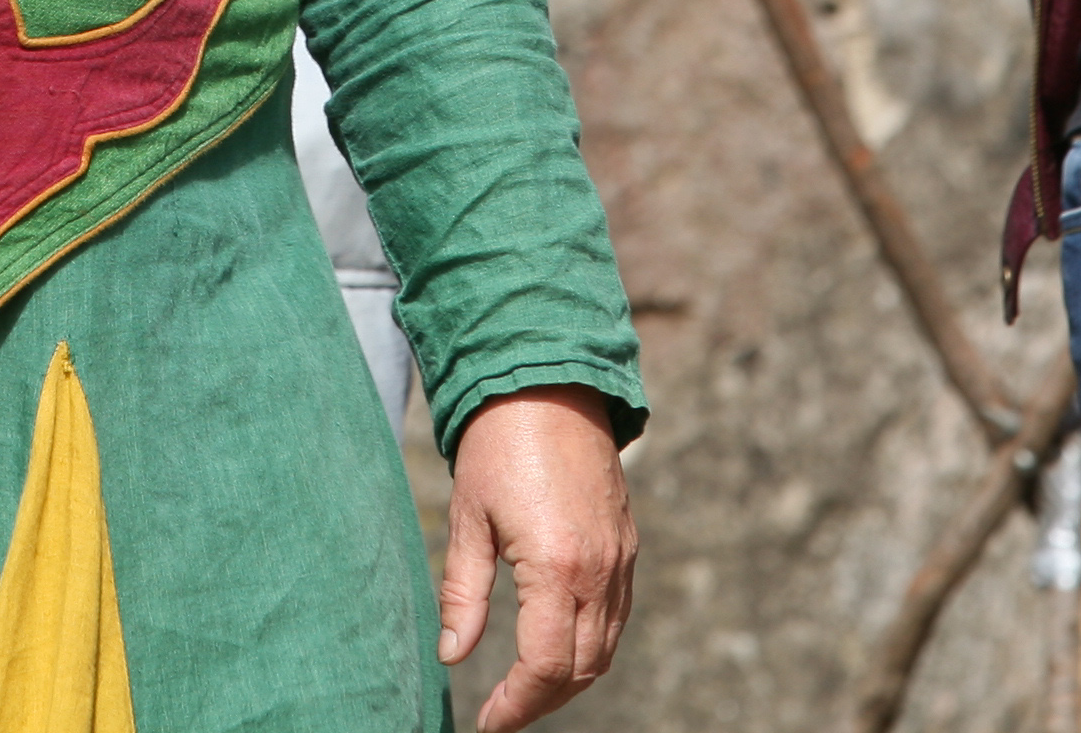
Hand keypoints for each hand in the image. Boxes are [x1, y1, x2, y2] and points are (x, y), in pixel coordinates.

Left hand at [440, 385, 634, 726]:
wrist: (550, 383)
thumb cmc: (499, 446)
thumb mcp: (467, 519)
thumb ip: (462, 594)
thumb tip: (452, 655)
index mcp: (557, 566)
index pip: (546, 666)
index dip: (517, 705)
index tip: (489, 723)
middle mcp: (600, 570)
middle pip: (582, 669)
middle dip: (542, 701)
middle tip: (502, 714)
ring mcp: (621, 559)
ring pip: (605, 648)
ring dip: (570, 680)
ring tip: (527, 691)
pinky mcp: (628, 546)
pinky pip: (617, 617)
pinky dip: (591, 645)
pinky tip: (558, 648)